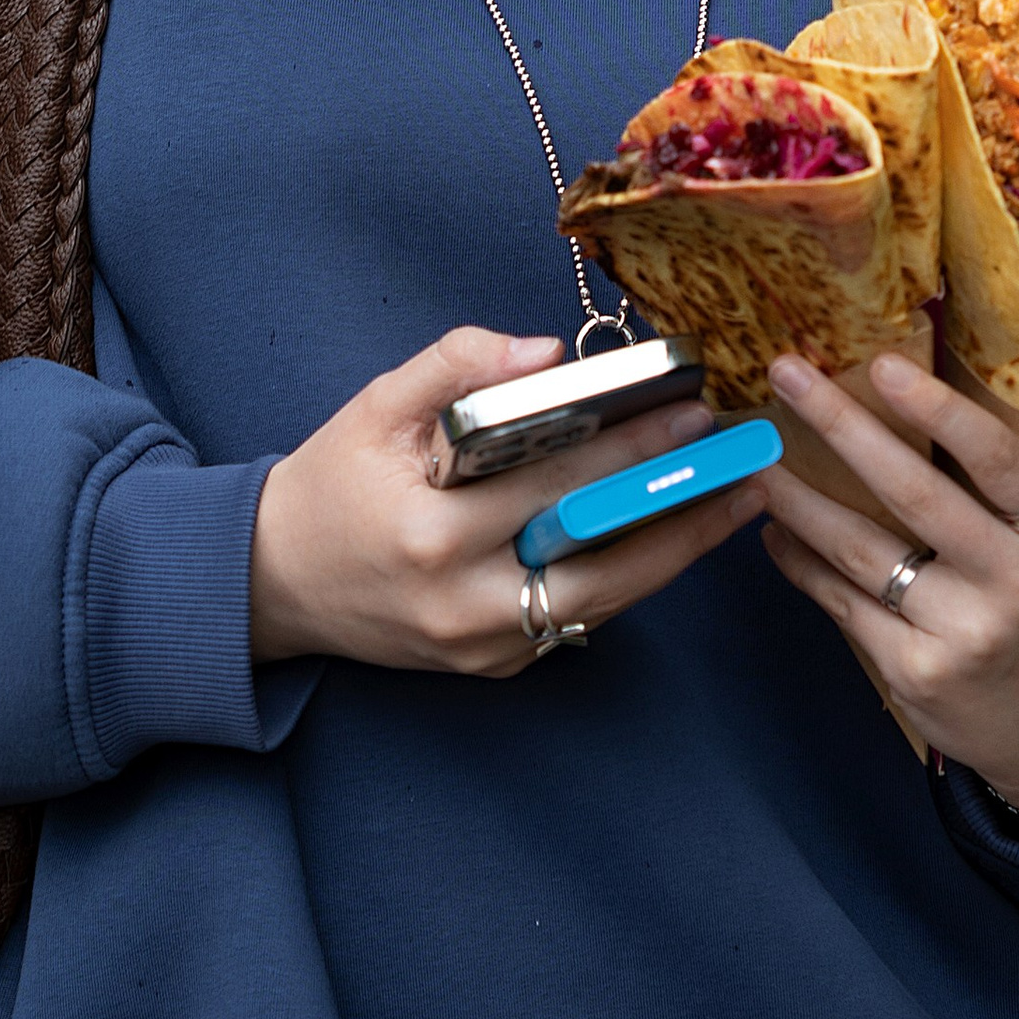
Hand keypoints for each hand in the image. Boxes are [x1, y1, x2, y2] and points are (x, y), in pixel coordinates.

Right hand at [249, 326, 767, 675]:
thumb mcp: (376, 407)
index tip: (693, 411)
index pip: (555, 480)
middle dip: (679, 501)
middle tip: (744, 461)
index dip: (632, 445)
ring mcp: (481, 644)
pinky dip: (629, 579)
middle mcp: (462, 600)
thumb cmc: (330, 484)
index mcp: (431, 530)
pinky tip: (674, 539)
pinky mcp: (492, 666)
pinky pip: (578, 621)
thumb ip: (456, 365)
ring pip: (606, 600)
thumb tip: (547, 352)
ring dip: (677, 552)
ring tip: (736, 504)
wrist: (274, 583)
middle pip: (600, 551)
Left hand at [759, 351, 1018, 810]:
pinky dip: (804, 564)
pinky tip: (778, 538)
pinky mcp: (917, 673)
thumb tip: (897, 412)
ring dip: (797, 500)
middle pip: (913, 494)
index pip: (998, 460)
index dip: (939, 410)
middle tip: (787, 375)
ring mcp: (964, 633)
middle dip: (841, 426)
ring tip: (758, 461)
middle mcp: (1017, 582)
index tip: (881, 365)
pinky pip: (844, 602)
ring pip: (860, 549)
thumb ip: (1001, 494)